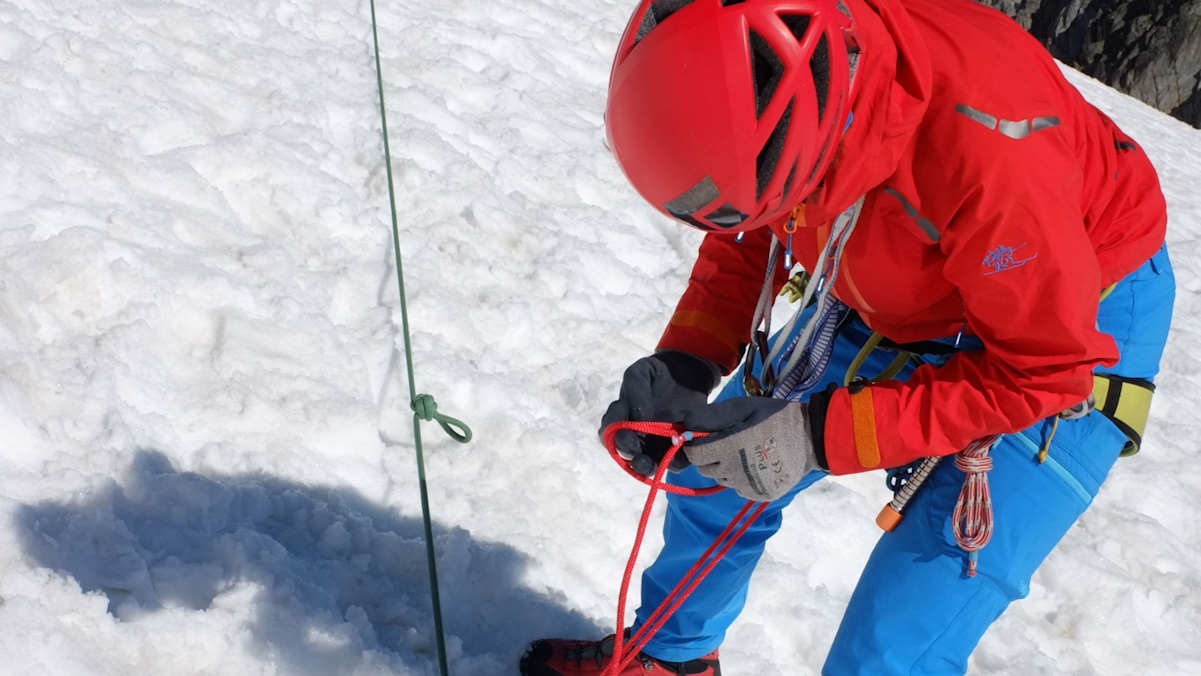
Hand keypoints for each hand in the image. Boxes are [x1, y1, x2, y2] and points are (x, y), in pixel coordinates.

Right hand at [599, 351, 720, 473]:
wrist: (686, 374)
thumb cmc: (658, 373)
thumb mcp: (641, 372)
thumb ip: (635, 391)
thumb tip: (639, 418)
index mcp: (621, 417)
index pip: (609, 432)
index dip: (615, 437)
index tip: (628, 435)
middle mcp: (634, 434)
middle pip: (625, 452)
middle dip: (630, 456)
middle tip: (638, 454)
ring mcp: (654, 444)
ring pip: (646, 462)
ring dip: (646, 466)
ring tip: (653, 464)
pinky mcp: (676, 448)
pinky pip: (674, 461)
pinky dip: (675, 461)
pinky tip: (680, 453)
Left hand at [681, 397, 820, 500]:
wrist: (811, 439)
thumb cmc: (775, 417)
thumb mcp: (744, 407)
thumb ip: (713, 416)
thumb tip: (685, 425)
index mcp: (730, 447)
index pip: (694, 455)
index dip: (696, 445)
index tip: (706, 438)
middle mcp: (736, 471)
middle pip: (706, 469)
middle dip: (711, 456)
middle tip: (729, 443)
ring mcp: (748, 486)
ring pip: (722, 480)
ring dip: (726, 468)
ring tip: (746, 453)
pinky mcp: (759, 495)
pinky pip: (739, 489)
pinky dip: (742, 480)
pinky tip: (757, 466)